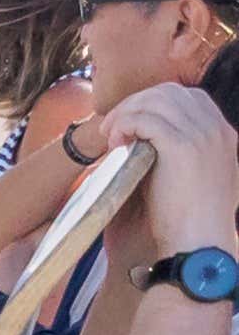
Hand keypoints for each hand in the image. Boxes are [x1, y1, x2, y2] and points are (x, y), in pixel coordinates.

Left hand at [101, 82, 238, 252]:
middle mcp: (217, 130)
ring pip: (156, 100)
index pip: (189, 98)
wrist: (199, 242)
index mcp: (223, 135)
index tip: (133, 123)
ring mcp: (203, 135)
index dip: (156, 103)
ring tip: (111, 137)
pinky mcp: (182, 145)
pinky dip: (124, 125)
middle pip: (171, 92)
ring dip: (126, 113)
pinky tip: (115, 144)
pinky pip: (145, 118)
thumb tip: (147, 138)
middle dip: (136, 104)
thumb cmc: (187, 220)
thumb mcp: (195, 178)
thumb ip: (181, 154)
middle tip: (113, 128)